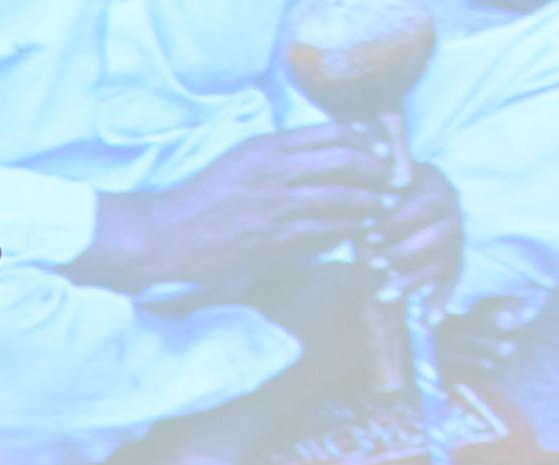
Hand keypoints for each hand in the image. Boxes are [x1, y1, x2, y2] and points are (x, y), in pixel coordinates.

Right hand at [69, 125, 392, 292]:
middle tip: (392, 181)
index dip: (363, 140)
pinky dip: (345, 232)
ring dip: (367, 205)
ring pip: (338, 198)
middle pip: (343, 159)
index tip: (381, 151)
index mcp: (266, 147)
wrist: (165, 235)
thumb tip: (322, 163)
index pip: (329, 132)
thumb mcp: (240, 164)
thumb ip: (279, 160)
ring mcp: (273, 205)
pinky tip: (359, 234)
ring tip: (383, 209)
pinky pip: (321, 232)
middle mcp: (273, 170)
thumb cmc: (202, 201)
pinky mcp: (271, 239)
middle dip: (375, 171)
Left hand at [372, 159, 463, 302]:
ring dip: (412, 280)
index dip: (396, 222)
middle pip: (437, 236)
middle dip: (402, 252)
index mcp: (436, 186)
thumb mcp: (384, 177)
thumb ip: (377, 185)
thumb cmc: (388, 186)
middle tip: (372, 263)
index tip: (368, 235)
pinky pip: (450, 285)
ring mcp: (456, 241)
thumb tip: (361, 201)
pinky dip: (440, 302)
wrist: (412, 193)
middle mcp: (453, 214)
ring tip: (383, 294)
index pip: (423, 206)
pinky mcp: (454, 265)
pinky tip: (430, 321)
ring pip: (442, 264)